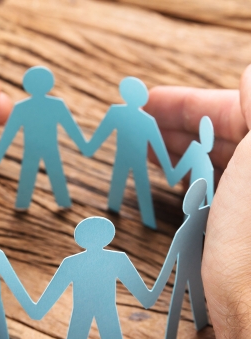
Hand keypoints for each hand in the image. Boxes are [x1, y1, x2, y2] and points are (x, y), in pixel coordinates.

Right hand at [145, 66, 250, 338]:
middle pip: (223, 133)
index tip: (145, 100)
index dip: (190, 101)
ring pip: (214, 161)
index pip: (240, 108)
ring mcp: (250, 205)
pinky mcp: (238, 229)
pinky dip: (185, 177)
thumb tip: (248, 71)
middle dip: (177, 122)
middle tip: (135, 120)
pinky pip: (210, 189)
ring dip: (176, 149)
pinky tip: (164, 175)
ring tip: (141, 144)